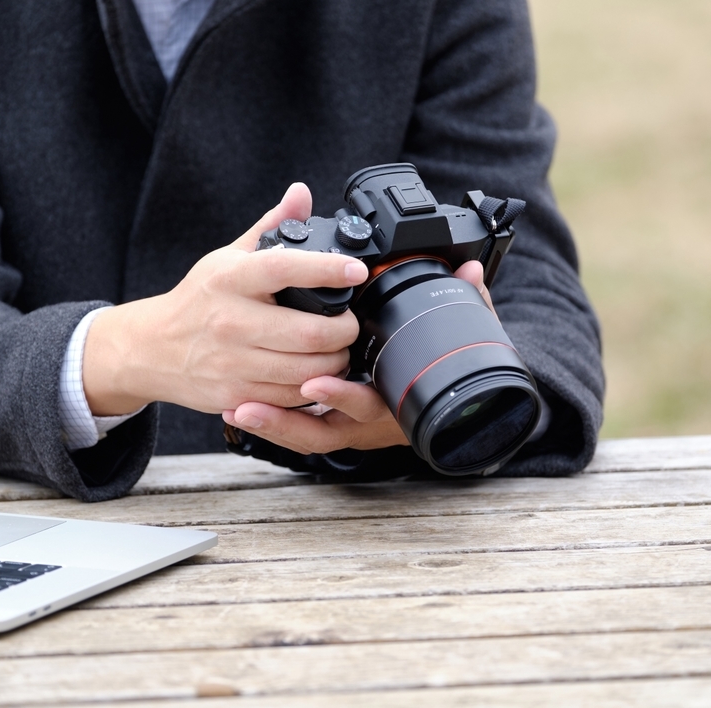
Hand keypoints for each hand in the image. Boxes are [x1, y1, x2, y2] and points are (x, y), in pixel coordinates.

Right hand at [81, 183, 368, 416]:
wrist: (150, 348)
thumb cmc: (199, 300)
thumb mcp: (227, 258)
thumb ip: (271, 227)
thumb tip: (301, 194)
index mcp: (231, 280)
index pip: (286, 269)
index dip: (328, 270)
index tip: (356, 270)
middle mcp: (231, 321)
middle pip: (311, 333)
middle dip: (345, 330)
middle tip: (350, 323)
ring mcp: (232, 362)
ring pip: (307, 371)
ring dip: (335, 362)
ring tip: (337, 349)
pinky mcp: (235, 395)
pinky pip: (290, 398)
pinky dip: (313, 387)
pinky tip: (316, 373)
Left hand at [221, 258, 497, 454]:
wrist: (458, 415)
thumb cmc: (452, 375)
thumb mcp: (461, 339)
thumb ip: (466, 305)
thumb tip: (471, 271)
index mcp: (400, 404)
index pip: (372, 406)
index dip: (345, 398)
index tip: (316, 384)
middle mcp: (374, 425)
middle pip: (327, 433)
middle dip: (290, 422)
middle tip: (253, 405)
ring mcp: (354, 431)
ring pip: (309, 438)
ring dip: (274, 426)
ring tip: (240, 409)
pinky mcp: (337, 429)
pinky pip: (302, 434)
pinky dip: (274, 424)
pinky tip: (242, 408)